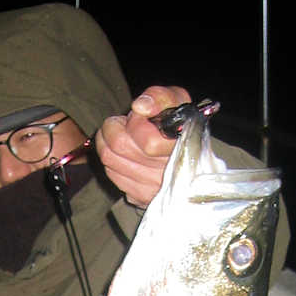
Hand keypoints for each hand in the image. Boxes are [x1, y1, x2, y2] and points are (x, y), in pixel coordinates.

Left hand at [95, 85, 191, 207]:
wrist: (188, 155)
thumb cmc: (179, 124)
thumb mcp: (177, 100)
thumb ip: (159, 97)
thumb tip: (140, 107)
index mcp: (182, 149)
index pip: (149, 143)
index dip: (137, 123)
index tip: (139, 115)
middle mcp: (168, 176)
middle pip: (120, 146)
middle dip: (115, 126)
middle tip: (125, 122)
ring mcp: (153, 191)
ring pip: (109, 159)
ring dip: (108, 141)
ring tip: (122, 134)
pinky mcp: (139, 198)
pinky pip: (111, 173)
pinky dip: (112, 159)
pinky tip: (125, 153)